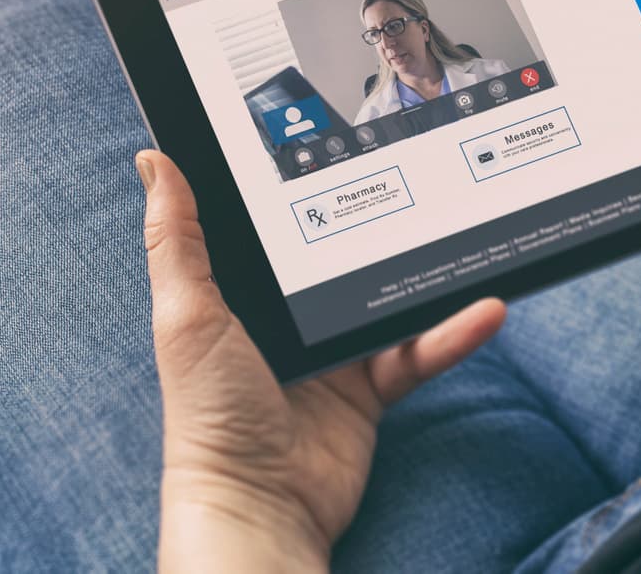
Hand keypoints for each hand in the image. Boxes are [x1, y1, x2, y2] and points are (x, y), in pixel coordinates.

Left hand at [136, 150, 505, 571]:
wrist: (259, 503)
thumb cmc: (209, 412)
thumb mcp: (187, 315)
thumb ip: (177, 241)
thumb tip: (154, 160)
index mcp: (243, 297)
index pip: (275, 229)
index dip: (295, 189)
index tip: (327, 136)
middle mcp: (290, 321)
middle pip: (341, 259)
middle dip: (375, 224)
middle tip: (416, 169)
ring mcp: (334, 355)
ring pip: (389, 300)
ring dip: (426, 275)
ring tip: (464, 235)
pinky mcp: (372, 389)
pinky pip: (420, 353)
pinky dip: (453, 334)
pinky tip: (486, 309)